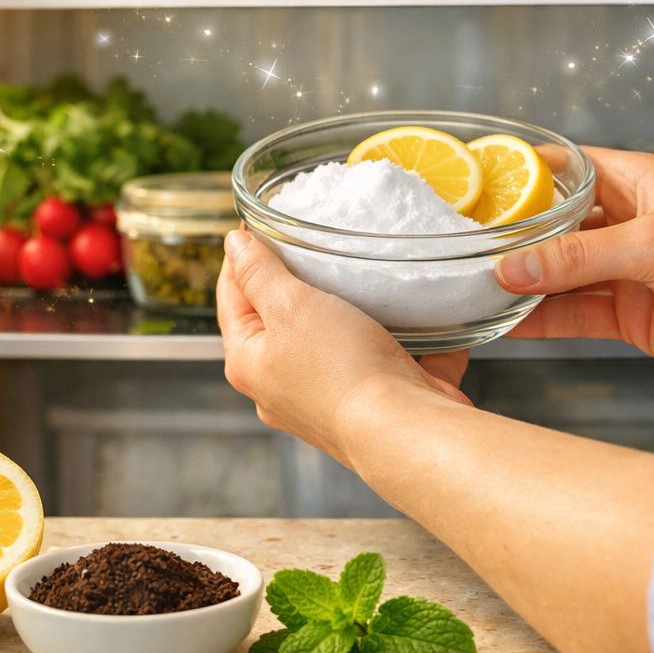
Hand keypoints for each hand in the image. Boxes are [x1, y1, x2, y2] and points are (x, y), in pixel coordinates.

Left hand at [217, 228, 470, 464]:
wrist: (404, 428)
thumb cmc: (340, 369)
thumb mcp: (290, 305)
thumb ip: (260, 273)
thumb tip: (234, 246)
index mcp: (250, 363)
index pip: (232, 297)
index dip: (242, 257)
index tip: (258, 224)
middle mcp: (283, 387)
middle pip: (283, 320)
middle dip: (301, 282)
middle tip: (314, 244)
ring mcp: (330, 397)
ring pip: (338, 339)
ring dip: (355, 309)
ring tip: (367, 274)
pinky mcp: (377, 401)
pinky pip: (390, 358)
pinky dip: (405, 337)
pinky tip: (420, 312)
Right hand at [497, 146, 653, 388]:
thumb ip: (579, 258)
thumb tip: (515, 265)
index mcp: (643, 183)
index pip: (573, 166)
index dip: (528, 171)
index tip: (483, 179)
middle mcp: (632, 223)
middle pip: (558, 224)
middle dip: (516, 235)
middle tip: (467, 244)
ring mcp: (631, 272)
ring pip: (562, 273)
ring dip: (524, 281)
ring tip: (475, 287)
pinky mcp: (633, 316)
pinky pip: (577, 314)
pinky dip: (544, 319)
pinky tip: (510, 323)